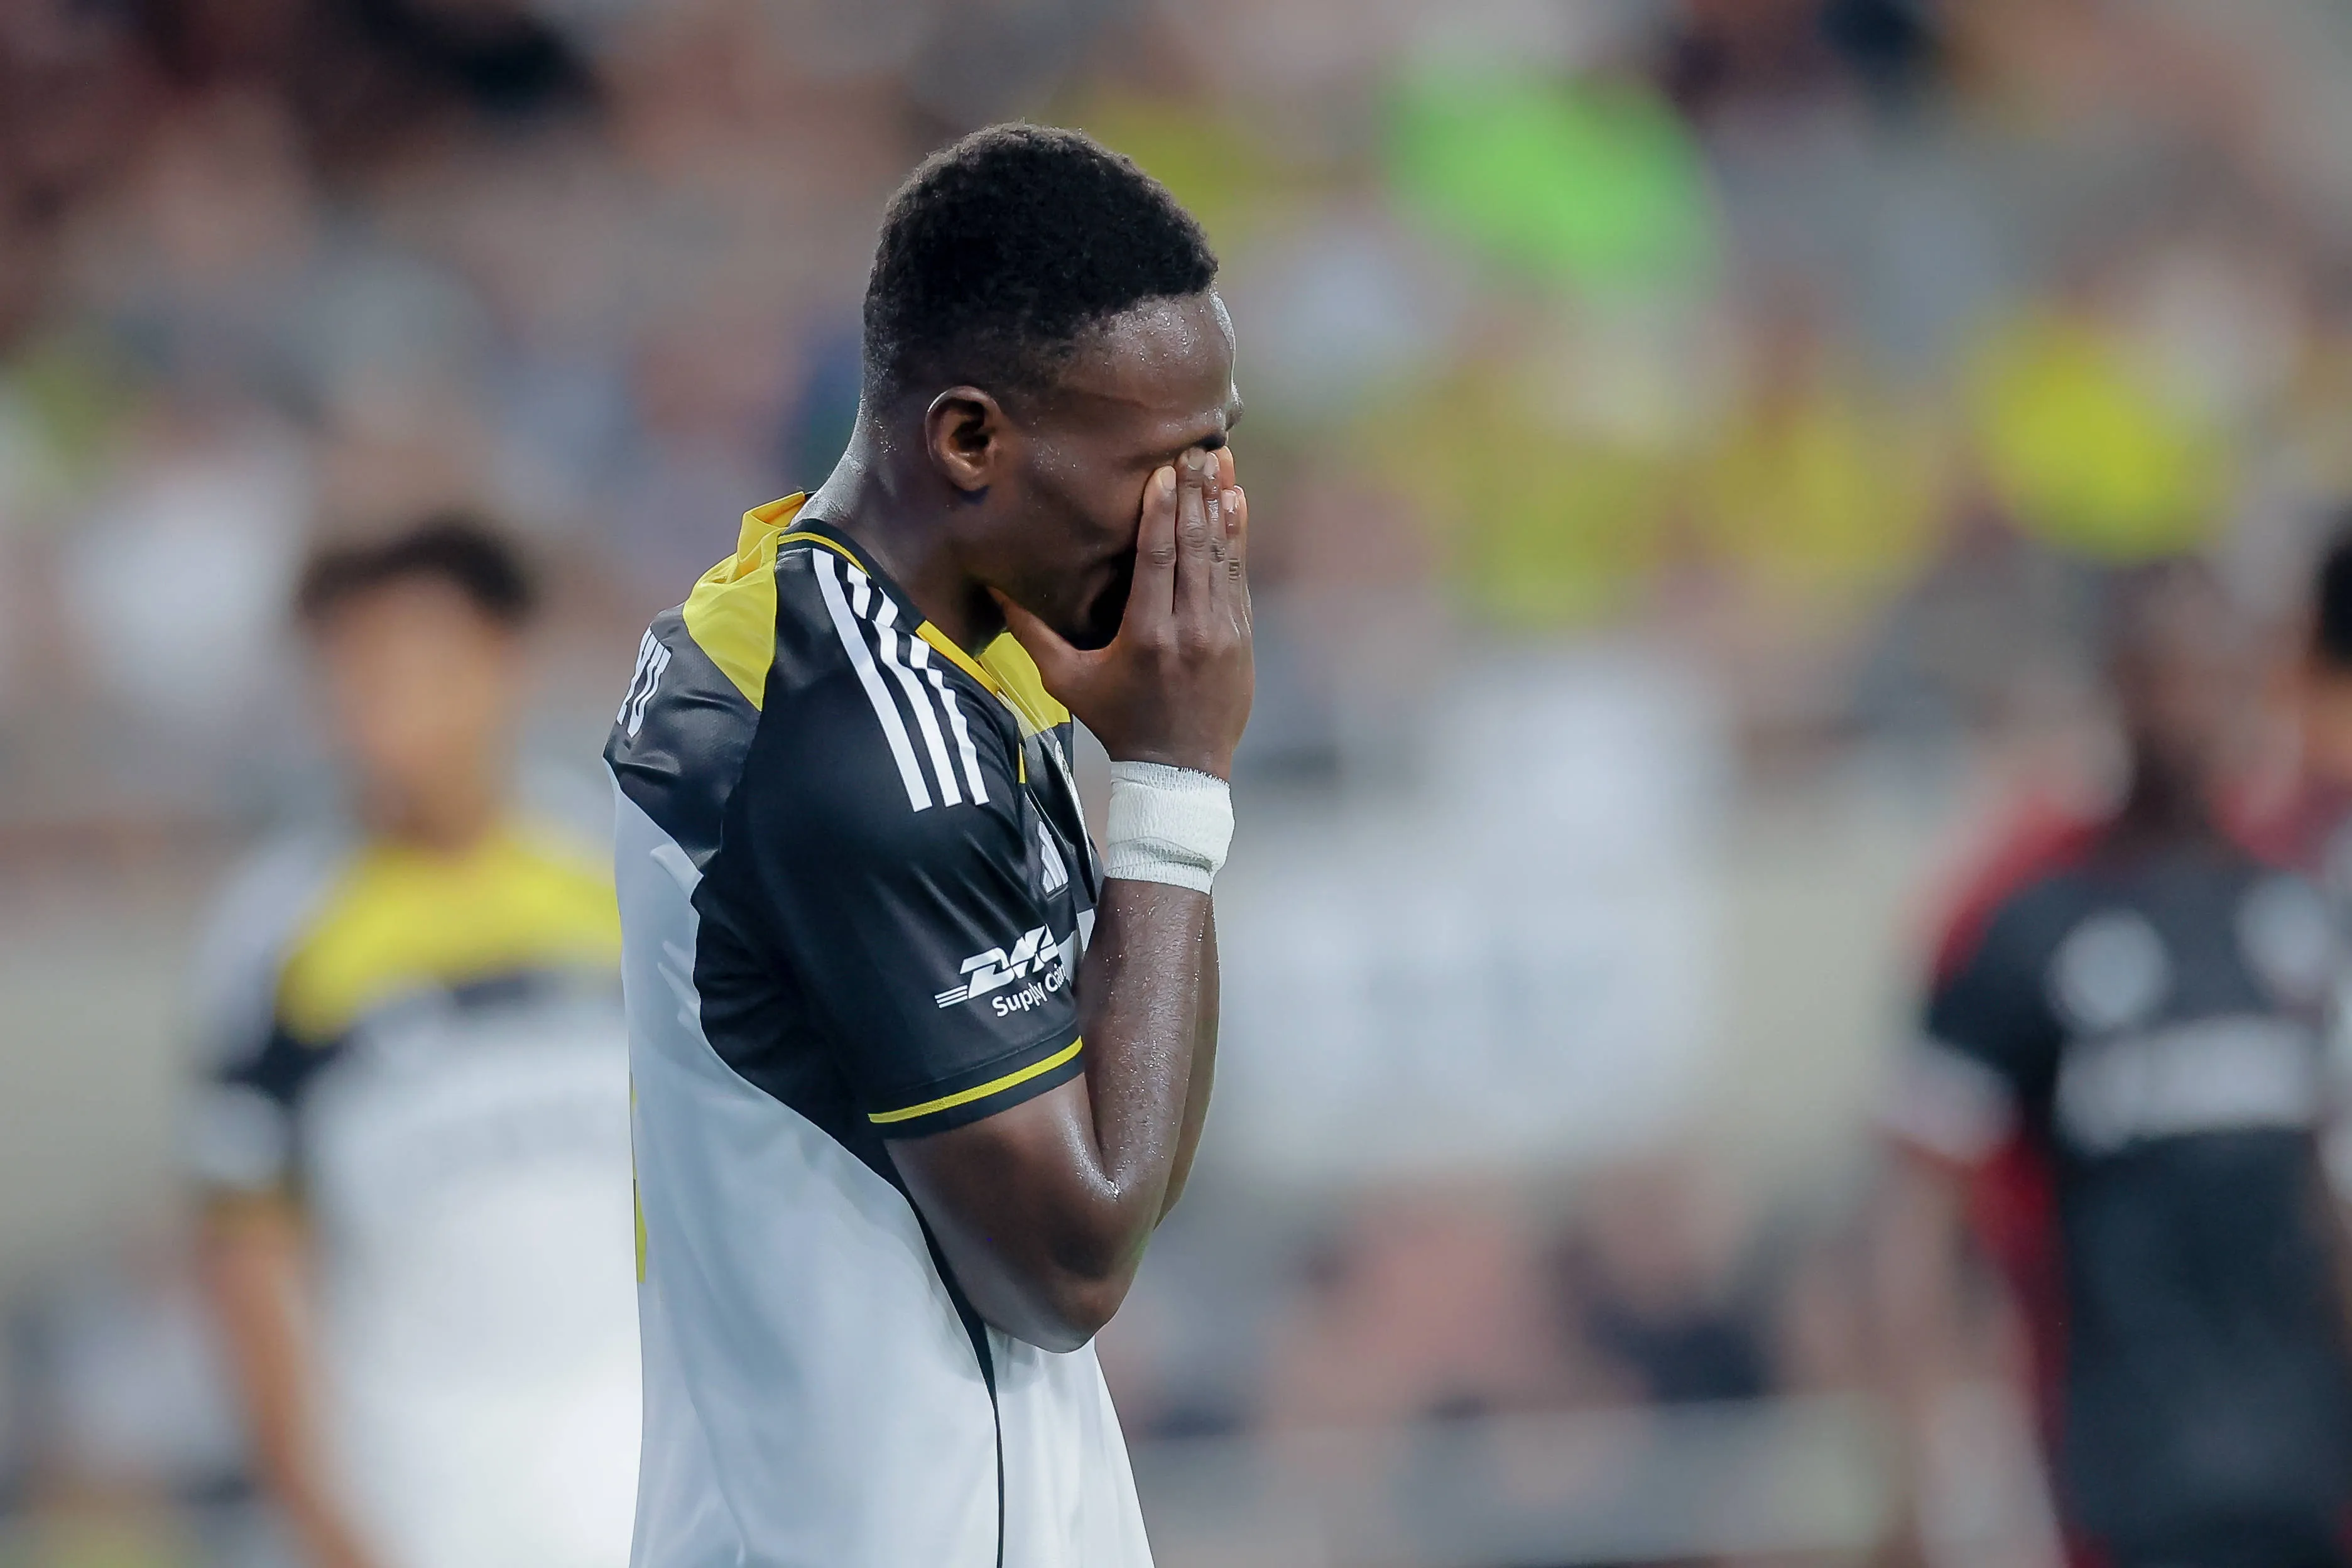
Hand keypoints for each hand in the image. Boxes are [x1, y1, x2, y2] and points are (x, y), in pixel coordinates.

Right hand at [995, 447, 1252, 778]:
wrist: (1180, 769)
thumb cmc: (1116, 721)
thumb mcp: (1066, 682)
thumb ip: (1031, 634)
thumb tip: (993, 587)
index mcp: (1146, 635)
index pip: (1156, 558)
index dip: (1161, 510)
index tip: (1163, 469)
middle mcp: (1190, 628)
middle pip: (1193, 546)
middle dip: (1194, 492)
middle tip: (1195, 444)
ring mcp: (1222, 631)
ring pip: (1222, 555)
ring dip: (1220, 503)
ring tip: (1218, 458)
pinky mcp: (1242, 635)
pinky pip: (1239, 575)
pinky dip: (1237, 536)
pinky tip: (1235, 500)